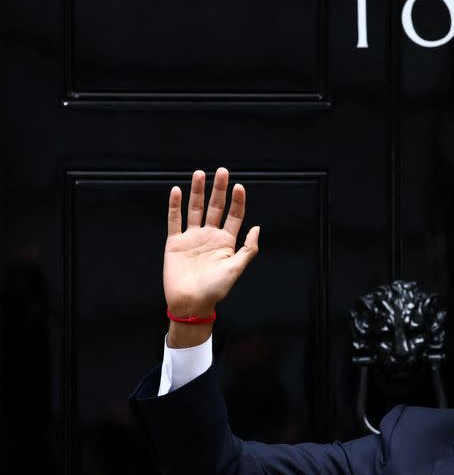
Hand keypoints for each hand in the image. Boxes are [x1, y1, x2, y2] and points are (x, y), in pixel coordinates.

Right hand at [163, 167, 259, 319]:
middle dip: (219, 190)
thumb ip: (248, 249)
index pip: (234, 216)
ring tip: (200, 174)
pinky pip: (175, 221)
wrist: (191, 303)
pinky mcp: (175, 242)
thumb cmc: (215, 290)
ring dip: (197, 192)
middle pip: (215, 207)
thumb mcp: (236, 269)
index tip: (239, 187)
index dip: (237, 201)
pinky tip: (177, 191)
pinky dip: (175, 206)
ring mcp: (192, 238)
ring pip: (195, 209)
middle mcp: (210, 236)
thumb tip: (257, 228)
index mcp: (226, 242)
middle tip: (222, 171)